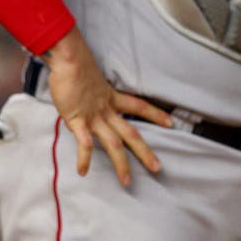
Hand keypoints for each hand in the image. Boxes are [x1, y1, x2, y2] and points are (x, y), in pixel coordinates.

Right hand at [42, 28, 171, 186]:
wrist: (69, 59)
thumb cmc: (76, 66)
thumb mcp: (91, 80)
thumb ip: (93, 92)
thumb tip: (89, 95)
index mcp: (111, 98)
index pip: (140, 106)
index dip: (155, 114)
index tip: (171, 122)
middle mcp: (107, 110)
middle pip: (131, 133)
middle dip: (144, 152)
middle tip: (158, 168)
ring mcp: (94, 117)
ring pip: (113, 143)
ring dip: (121, 164)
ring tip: (127, 182)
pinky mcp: (78, 120)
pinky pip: (84, 143)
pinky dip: (84, 158)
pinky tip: (84, 172)